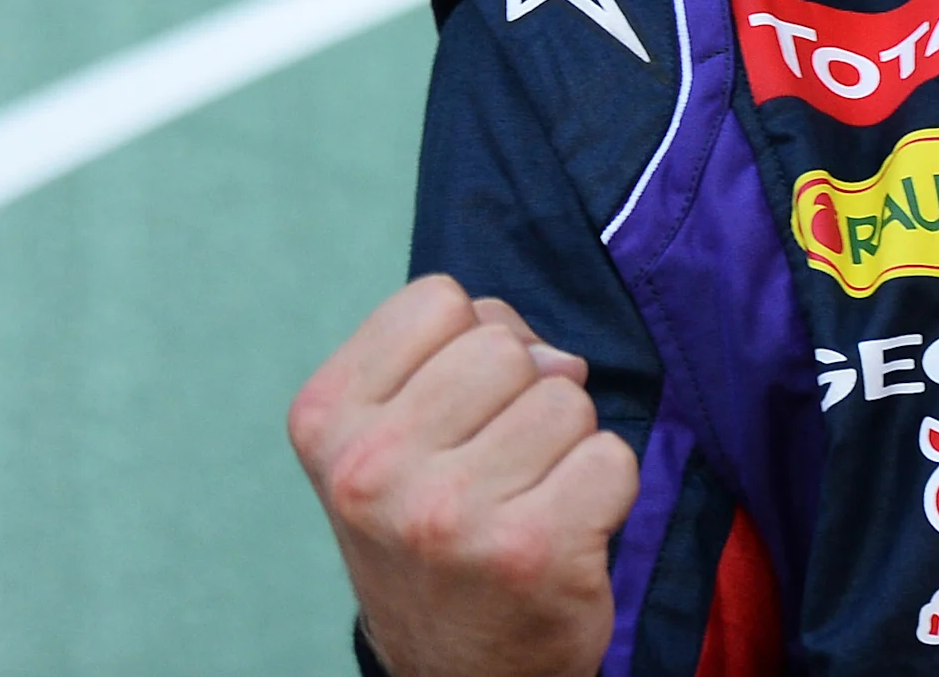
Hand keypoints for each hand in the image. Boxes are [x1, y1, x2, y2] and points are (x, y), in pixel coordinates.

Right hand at [289, 275, 640, 676]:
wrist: (451, 669)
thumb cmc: (433, 527)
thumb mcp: (397, 433)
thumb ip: (457, 355)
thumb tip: (556, 356)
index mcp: (326, 419)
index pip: (439, 299)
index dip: (471, 342)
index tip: (456, 411)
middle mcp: (372, 469)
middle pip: (505, 345)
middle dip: (523, 392)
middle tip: (499, 464)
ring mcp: (448, 514)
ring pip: (565, 398)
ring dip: (566, 443)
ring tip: (528, 498)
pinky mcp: (528, 551)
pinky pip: (613, 457)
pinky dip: (608, 488)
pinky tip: (566, 530)